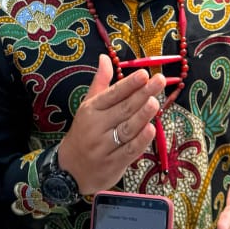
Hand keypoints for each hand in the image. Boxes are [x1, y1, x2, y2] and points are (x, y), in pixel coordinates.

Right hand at [58, 55, 160, 195]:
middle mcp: (96, 127)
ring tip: (155, 102)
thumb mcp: (88, 107)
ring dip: (142, 116)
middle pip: (123, 109)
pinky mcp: (113, 164)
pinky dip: (140, 141)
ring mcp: (104, 147)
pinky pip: (129, 151)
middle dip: (142, 94)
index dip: (129, 84)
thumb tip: (105, 57)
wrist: (69, 170)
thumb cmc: (84, 133)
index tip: (144, 73)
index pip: (112, 94)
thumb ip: (100, 83)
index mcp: (91, 110)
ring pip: (127, 129)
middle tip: (160, 81)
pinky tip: (151, 129)